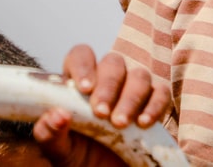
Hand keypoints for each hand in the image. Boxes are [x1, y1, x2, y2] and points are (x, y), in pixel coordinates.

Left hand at [33, 44, 170, 166]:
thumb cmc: (80, 160)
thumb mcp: (58, 152)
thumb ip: (50, 134)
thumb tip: (57, 114)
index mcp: (80, 84)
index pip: (81, 55)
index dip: (83, 65)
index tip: (84, 89)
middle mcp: (109, 81)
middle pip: (113, 62)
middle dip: (109, 86)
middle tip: (102, 113)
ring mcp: (134, 90)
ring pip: (140, 75)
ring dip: (131, 97)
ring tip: (120, 123)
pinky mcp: (155, 103)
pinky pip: (161, 93)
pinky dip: (155, 105)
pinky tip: (143, 123)